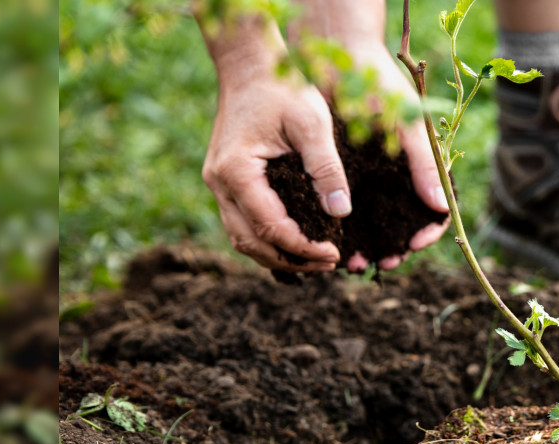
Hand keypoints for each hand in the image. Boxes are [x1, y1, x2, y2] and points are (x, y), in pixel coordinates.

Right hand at [203, 69, 346, 272]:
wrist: (250, 64)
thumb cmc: (283, 87)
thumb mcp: (313, 123)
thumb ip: (326, 168)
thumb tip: (341, 212)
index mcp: (237, 171)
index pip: (271, 228)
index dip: (304, 247)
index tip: (335, 253)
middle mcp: (219, 182)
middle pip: (251, 242)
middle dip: (291, 260)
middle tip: (328, 264)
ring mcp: (217, 182)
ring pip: (242, 237)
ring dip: (277, 255)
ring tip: (315, 260)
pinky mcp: (225, 179)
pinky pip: (242, 222)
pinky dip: (266, 239)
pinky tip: (296, 242)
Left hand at [334, 45, 450, 271]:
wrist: (337, 57)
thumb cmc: (380, 85)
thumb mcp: (406, 124)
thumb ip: (424, 164)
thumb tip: (441, 207)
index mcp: (421, 165)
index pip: (436, 209)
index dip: (428, 230)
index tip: (414, 243)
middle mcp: (398, 175)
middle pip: (404, 223)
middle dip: (396, 246)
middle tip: (385, 261)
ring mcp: (372, 176)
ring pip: (376, 222)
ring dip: (369, 245)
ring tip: (355, 262)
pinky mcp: (345, 173)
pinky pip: (348, 210)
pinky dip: (345, 230)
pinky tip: (336, 243)